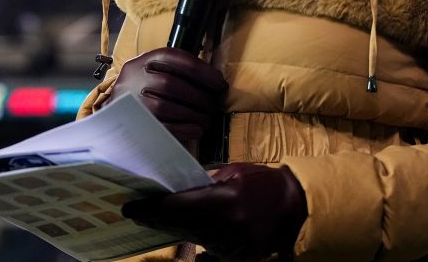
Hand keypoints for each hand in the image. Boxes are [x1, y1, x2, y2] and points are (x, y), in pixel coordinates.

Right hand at [109, 48, 227, 141]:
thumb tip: (214, 81)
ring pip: (165, 106)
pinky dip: (182, 129)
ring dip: (192, 114)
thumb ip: (179, 70)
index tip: (220, 84)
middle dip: (198, 96)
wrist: (113, 110)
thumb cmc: (144, 88)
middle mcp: (135, 77)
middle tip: (214, 105)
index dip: (203, 71)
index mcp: (144, 60)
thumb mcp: (155, 70)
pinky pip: (159, 127)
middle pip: (171, 84)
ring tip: (207, 119)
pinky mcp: (133, 124)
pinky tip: (197, 131)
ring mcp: (131, 102)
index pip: (176, 59)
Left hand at [122, 163, 307, 260]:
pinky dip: (198, 237)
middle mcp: (226, 227)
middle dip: (157, 219)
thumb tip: (178, 189)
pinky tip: (189, 228)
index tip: (131, 207)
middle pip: (180, 226)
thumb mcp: (233, 173)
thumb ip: (205, 183)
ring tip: (158, 218)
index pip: (177, 208)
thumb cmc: (263, 182)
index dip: (151, 209)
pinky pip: (209, 247)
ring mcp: (232, 246)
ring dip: (177, 228)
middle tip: (137, 213)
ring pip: (193, 238)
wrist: (297, 206)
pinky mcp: (238, 257)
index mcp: (224, 201)